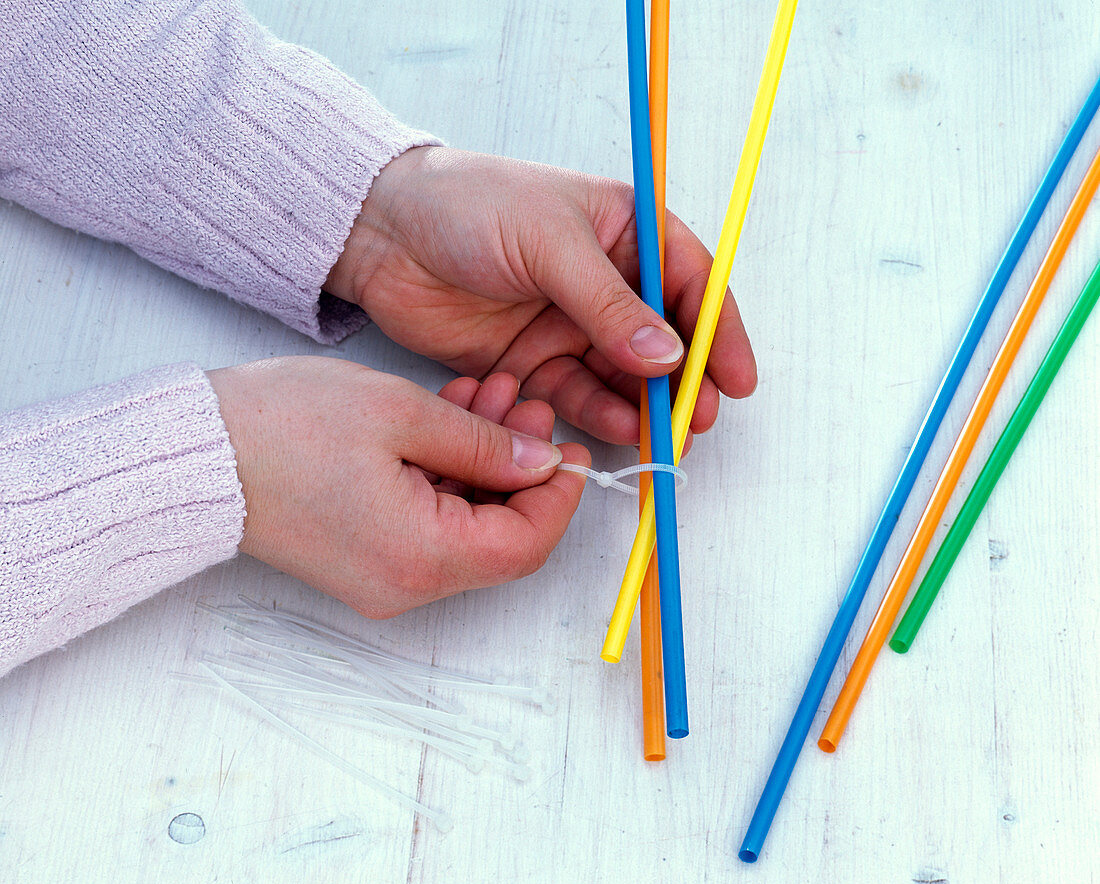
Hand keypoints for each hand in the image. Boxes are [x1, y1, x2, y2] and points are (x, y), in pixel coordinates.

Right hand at [207, 357, 588, 617]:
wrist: (195, 455)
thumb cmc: (282, 428)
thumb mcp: (401, 413)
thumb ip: (485, 443)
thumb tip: (542, 461)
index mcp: (421, 558)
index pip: (526, 545)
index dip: (561, 497)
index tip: (572, 448)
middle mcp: (406, 585)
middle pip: (500, 540)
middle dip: (524, 471)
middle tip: (529, 405)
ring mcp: (384, 579)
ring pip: (467, 528)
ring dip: (486, 465)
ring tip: (491, 397)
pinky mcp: (366, 561)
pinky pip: (431, 525)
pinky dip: (449, 476)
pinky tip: (453, 419)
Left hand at [324, 147, 755, 445]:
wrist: (384, 235)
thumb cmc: (466, 205)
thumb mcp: (549, 242)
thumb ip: (608, 303)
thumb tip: (668, 354)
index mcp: (623, 231)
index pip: (690, 283)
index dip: (720, 332)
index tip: (737, 379)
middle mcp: (603, 281)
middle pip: (661, 339)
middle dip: (683, 381)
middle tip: (696, 419)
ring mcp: (568, 323)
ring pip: (621, 375)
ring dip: (644, 405)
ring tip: (660, 434)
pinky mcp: (532, 359)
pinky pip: (575, 394)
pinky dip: (596, 414)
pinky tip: (615, 429)